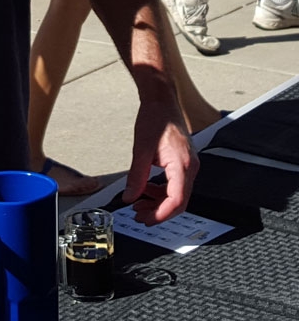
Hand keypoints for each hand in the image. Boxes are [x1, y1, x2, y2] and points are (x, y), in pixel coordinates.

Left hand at [122, 101, 197, 223]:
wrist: (161, 100)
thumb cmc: (155, 118)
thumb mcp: (141, 149)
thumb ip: (136, 176)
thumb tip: (129, 196)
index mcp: (183, 166)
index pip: (177, 201)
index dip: (161, 214)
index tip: (146, 220)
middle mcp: (191, 168)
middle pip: (178, 201)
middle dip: (158, 211)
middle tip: (139, 215)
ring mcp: (189, 165)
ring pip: (177, 194)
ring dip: (158, 201)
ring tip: (138, 203)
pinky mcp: (184, 162)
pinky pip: (175, 184)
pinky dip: (161, 190)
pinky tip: (146, 189)